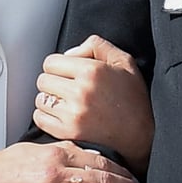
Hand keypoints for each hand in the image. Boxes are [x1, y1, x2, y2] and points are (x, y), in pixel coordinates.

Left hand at [34, 35, 153, 173]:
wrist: (141, 137)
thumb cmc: (133, 99)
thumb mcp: (124, 62)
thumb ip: (96, 45)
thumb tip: (68, 54)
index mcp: (92, 71)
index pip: (51, 62)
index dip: (59, 66)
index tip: (68, 73)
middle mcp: (80, 91)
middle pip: (43, 80)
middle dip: (53, 82)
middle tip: (67, 88)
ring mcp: (73, 114)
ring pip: (40, 99)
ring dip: (49, 100)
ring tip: (66, 103)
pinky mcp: (68, 133)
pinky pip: (40, 119)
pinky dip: (47, 116)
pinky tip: (63, 116)